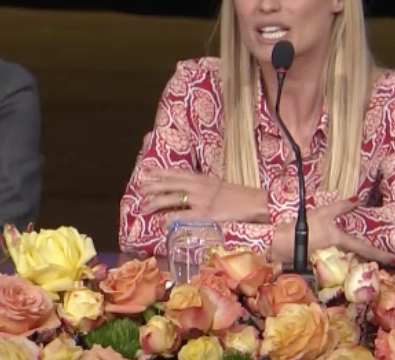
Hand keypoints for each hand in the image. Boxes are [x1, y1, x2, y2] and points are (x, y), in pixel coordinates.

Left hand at [138, 168, 269, 222]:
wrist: (254, 203)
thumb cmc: (239, 196)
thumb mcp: (219, 186)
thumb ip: (204, 186)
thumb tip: (191, 191)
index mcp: (202, 178)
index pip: (177, 172)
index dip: (161, 172)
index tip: (147, 171)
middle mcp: (198, 186)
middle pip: (170, 184)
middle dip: (153, 186)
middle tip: (140, 189)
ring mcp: (199, 200)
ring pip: (171, 199)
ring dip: (155, 203)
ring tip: (143, 207)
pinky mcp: (203, 215)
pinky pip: (182, 217)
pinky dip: (169, 219)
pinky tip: (160, 223)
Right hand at [271, 199, 394, 265]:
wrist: (280, 242)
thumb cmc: (303, 226)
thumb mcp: (323, 212)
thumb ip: (341, 206)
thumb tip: (358, 199)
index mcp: (342, 241)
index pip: (367, 250)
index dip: (383, 255)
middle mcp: (339, 254)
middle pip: (360, 260)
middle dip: (372, 261)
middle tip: (385, 261)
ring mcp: (330, 262)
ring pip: (349, 262)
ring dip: (358, 262)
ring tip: (367, 260)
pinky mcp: (320, 264)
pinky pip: (336, 264)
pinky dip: (342, 262)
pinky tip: (341, 259)